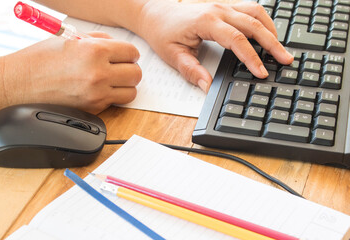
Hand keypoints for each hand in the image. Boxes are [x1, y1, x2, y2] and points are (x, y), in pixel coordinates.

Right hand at [0, 32, 140, 113]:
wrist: (20, 83)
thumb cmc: (41, 59)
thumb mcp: (72, 39)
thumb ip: (99, 41)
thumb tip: (119, 47)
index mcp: (95, 51)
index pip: (132, 53)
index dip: (130, 54)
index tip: (126, 56)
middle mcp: (99, 74)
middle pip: (136, 74)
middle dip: (131, 69)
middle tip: (122, 68)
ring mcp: (96, 95)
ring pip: (131, 92)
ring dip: (125, 86)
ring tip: (114, 81)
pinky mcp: (92, 109)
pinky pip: (115, 103)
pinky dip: (112, 97)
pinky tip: (100, 90)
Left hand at [137, 0, 293, 91]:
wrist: (155, 12)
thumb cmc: (162, 32)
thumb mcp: (173, 55)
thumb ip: (192, 71)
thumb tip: (208, 88)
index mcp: (206, 22)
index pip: (237, 40)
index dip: (252, 58)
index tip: (262, 72)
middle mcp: (218, 9)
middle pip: (253, 24)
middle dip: (272, 43)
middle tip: (286, 60)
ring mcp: (222, 4)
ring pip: (255, 12)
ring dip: (270, 29)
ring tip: (279, 47)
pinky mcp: (223, 5)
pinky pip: (249, 8)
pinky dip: (262, 20)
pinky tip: (266, 32)